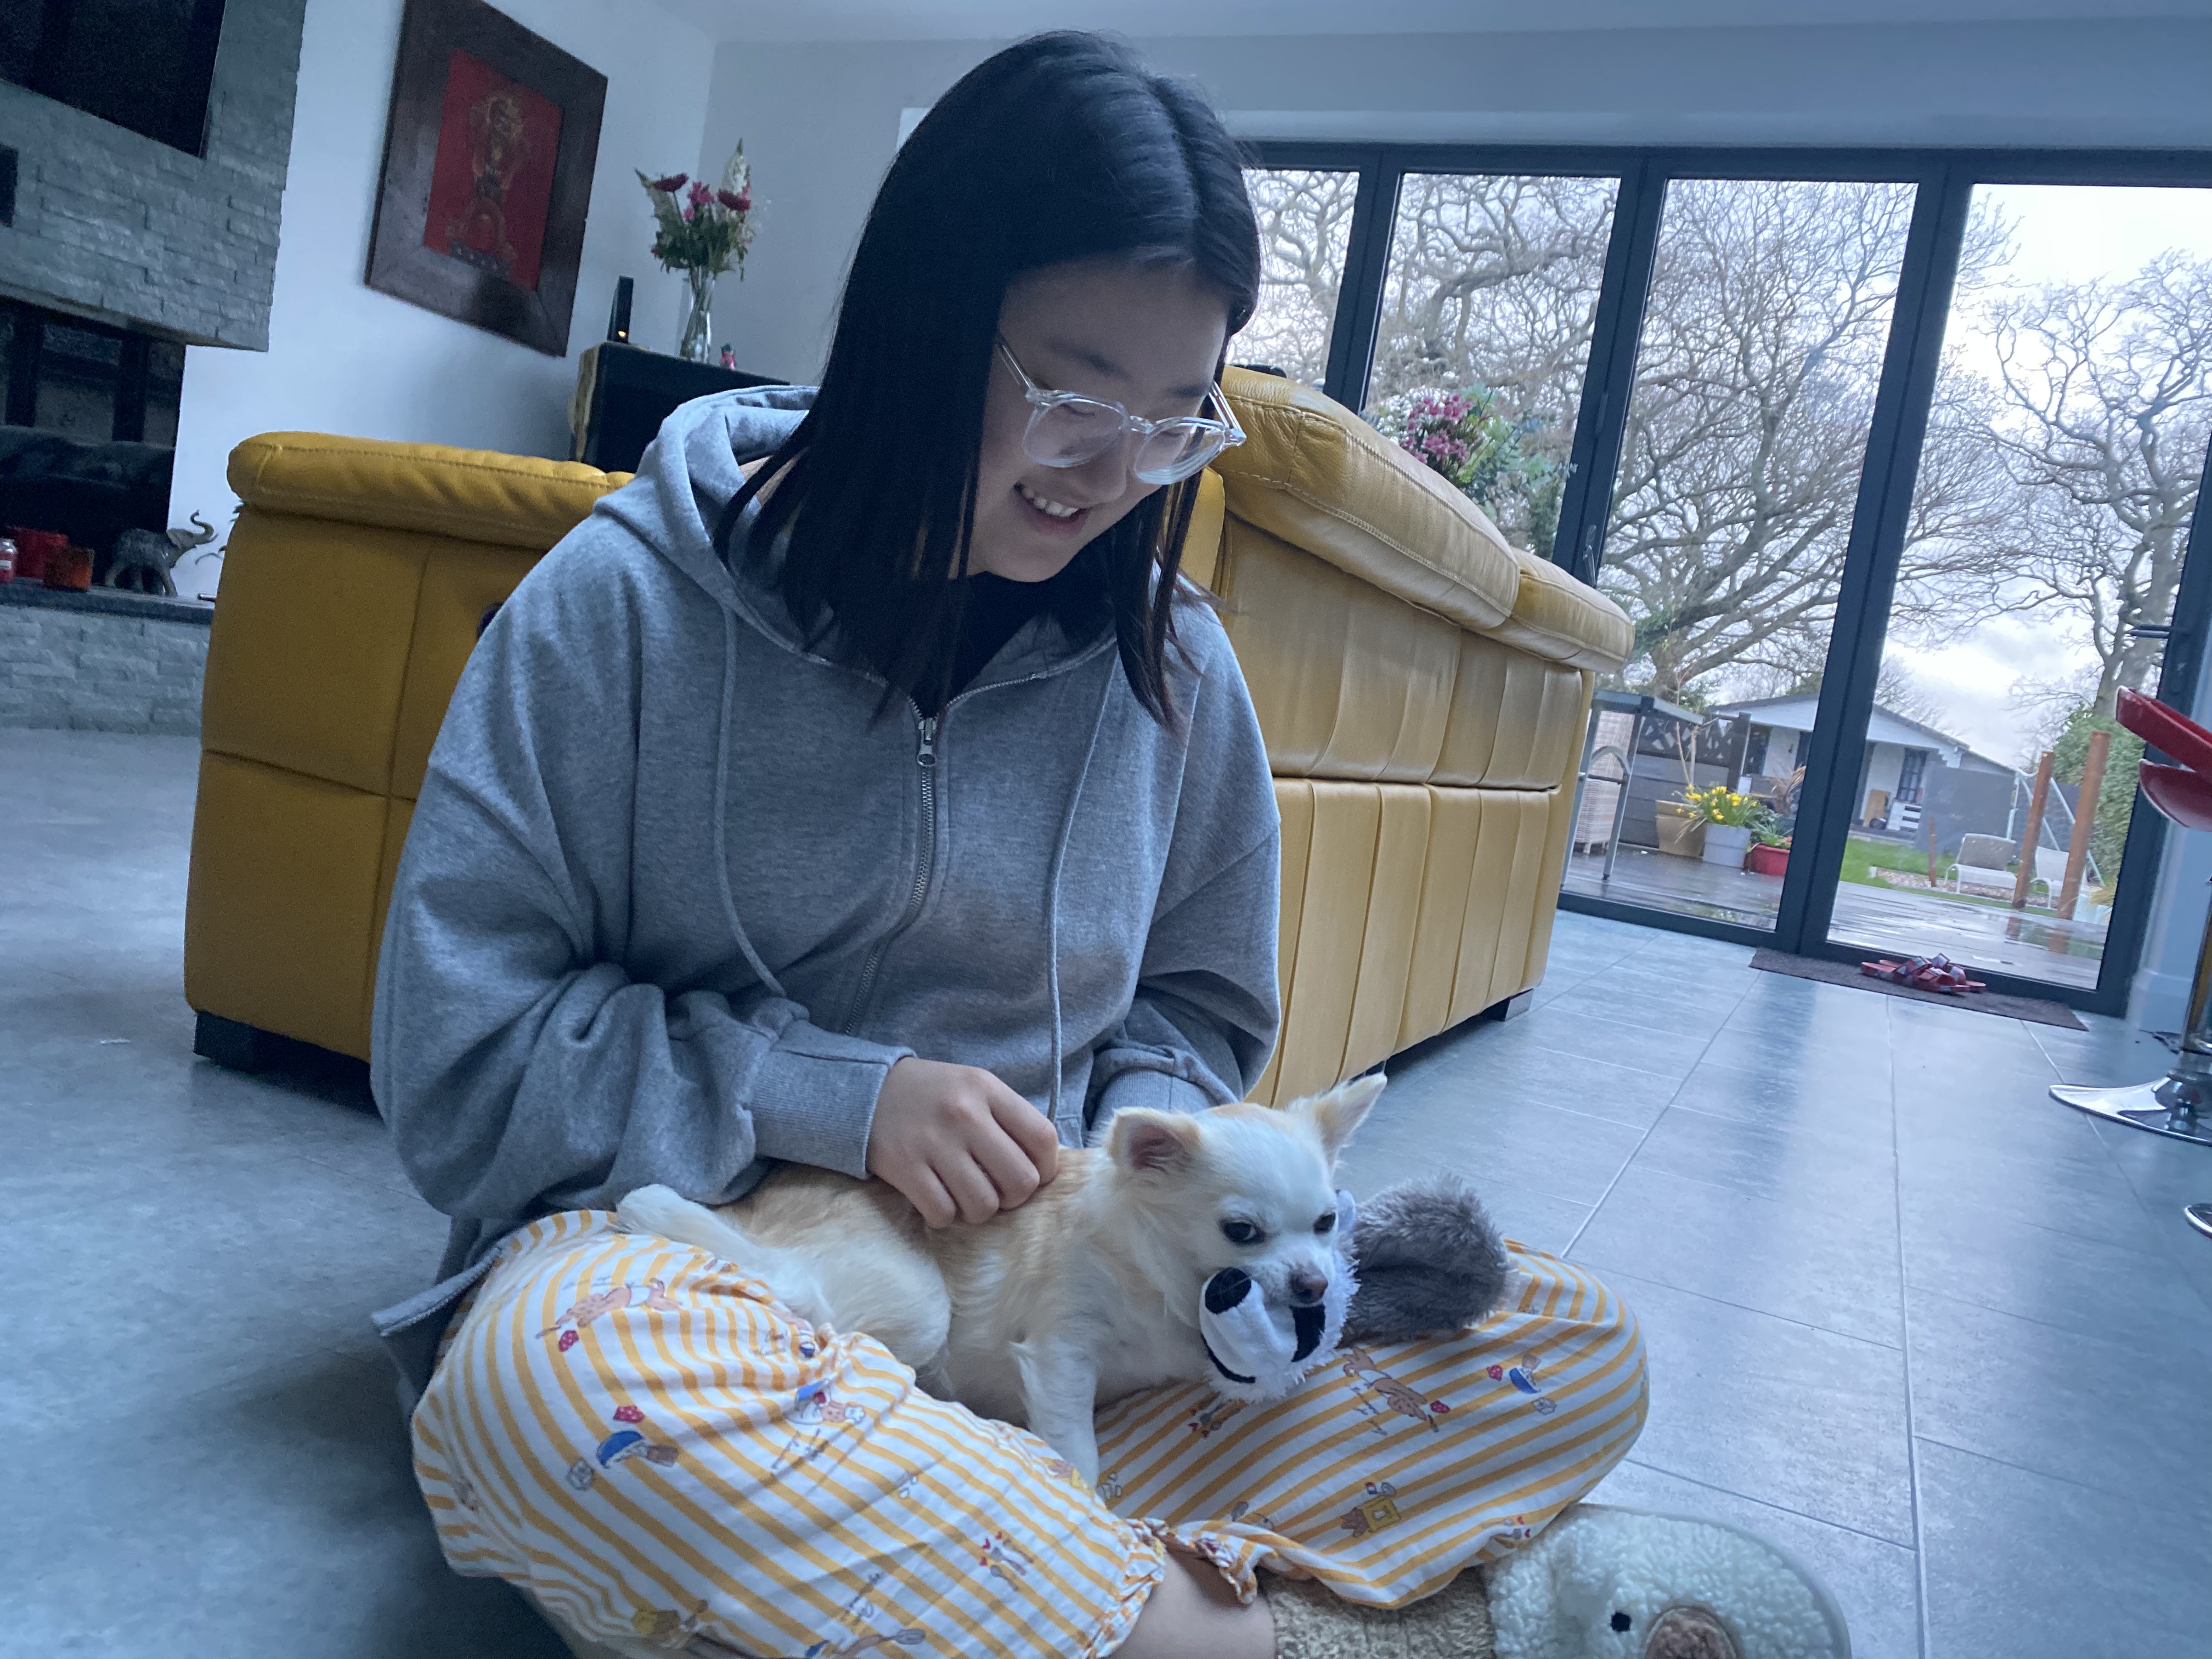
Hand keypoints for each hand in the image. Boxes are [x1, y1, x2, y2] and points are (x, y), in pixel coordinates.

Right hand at [867, 1058, 1059, 1226]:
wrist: (866, 1092)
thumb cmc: (934, 1096)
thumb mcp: (975, 1088)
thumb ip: (1008, 1119)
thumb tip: (1042, 1168)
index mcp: (987, 1090)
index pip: (1043, 1138)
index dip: (1047, 1168)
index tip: (1035, 1175)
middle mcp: (964, 1114)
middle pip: (1020, 1180)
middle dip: (1014, 1197)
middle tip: (997, 1190)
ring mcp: (934, 1142)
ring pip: (984, 1205)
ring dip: (979, 1210)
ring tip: (966, 1196)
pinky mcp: (905, 1167)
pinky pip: (943, 1213)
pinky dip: (945, 1215)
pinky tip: (938, 1199)